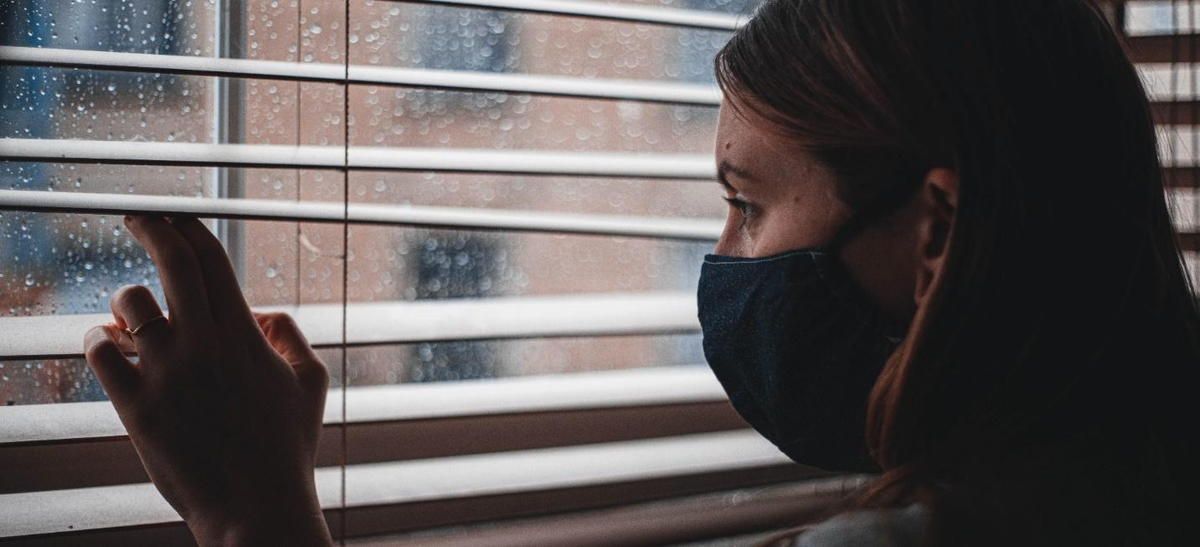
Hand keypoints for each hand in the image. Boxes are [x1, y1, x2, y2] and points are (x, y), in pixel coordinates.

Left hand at [83, 216, 332, 546]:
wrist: (256, 506)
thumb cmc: (287, 449)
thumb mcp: (311, 384)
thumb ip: (292, 337)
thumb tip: (264, 312)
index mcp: (246, 335)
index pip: (212, 258)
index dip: (188, 227)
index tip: (174, 218)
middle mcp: (206, 344)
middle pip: (172, 262)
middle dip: (151, 228)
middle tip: (138, 219)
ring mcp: (168, 373)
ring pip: (130, 303)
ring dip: (126, 300)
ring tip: (128, 314)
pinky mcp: (136, 404)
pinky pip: (100, 351)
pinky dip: (99, 340)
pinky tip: (107, 345)